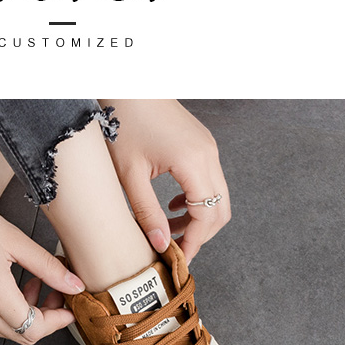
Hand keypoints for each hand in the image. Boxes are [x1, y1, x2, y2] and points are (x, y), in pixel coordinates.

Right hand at [0, 193, 84, 344]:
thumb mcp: (15, 240)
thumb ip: (49, 268)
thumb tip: (75, 285)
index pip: (35, 329)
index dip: (58, 322)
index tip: (68, 308)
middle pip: (21, 335)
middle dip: (44, 317)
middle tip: (53, 292)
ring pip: (3, 331)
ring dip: (22, 314)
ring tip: (27, 282)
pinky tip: (3, 289)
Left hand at [101, 99, 230, 264]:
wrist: (129, 84)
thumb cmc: (124, 122)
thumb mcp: (129, 174)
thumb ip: (146, 212)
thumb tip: (161, 244)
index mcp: (193, 162)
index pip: (206, 215)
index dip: (195, 243)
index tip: (178, 260)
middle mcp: (208, 155)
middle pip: (220, 210)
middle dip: (201, 235)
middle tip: (176, 250)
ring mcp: (208, 148)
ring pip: (218, 197)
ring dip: (199, 219)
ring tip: (170, 230)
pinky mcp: (202, 145)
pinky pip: (210, 182)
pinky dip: (197, 201)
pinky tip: (171, 206)